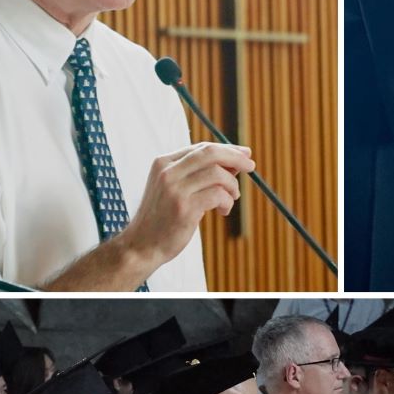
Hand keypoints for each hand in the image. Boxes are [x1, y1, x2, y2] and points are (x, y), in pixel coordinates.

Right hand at [123, 142, 254, 267]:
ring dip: (232, 186)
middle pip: (210, 153)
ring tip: (232, 198)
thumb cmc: (163, 217)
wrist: (141, 246)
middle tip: (251, 166)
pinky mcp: (184, 208)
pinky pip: (218, 195)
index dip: (227, 149)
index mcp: (163, 163)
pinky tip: (223, 211)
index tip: (245, 154)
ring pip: (217, 174)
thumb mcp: (175, 188)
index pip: (201, 148)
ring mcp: (175, 189)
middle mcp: (167, 172)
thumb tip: (236, 162)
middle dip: (236, 157)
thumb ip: (199, 174)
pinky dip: (227, 201)